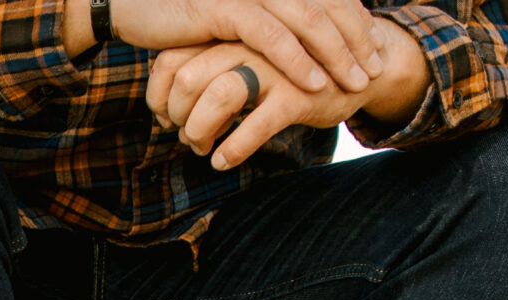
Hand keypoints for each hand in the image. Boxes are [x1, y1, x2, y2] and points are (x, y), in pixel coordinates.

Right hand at [80, 0, 381, 95]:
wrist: (131, 4)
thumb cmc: (183, 16)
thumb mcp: (233, 19)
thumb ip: (267, 24)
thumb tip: (299, 45)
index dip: (358, 23)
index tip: (376, 53)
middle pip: (330, 6)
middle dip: (359, 40)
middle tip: (377, 70)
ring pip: (310, 21)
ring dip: (338, 55)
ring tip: (357, 82)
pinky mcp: (227, 8)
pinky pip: (273, 38)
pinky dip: (299, 61)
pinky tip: (316, 83)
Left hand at [150, 17, 426, 167]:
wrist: (356, 68)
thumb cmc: (288, 73)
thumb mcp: (243, 66)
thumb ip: (208, 77)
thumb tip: (165, 116)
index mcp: (229, 35)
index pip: (171, 61)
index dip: (159, 96)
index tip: (166, 121)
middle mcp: (247, 44)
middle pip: (188, 78)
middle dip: (177, 117)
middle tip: (188, 139)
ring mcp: (274, 67)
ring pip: (218, 95)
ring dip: (199, 131)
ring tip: (203, 149)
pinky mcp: (298, 93)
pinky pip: (256, 124)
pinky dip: (233, 149)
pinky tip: (223, 161)